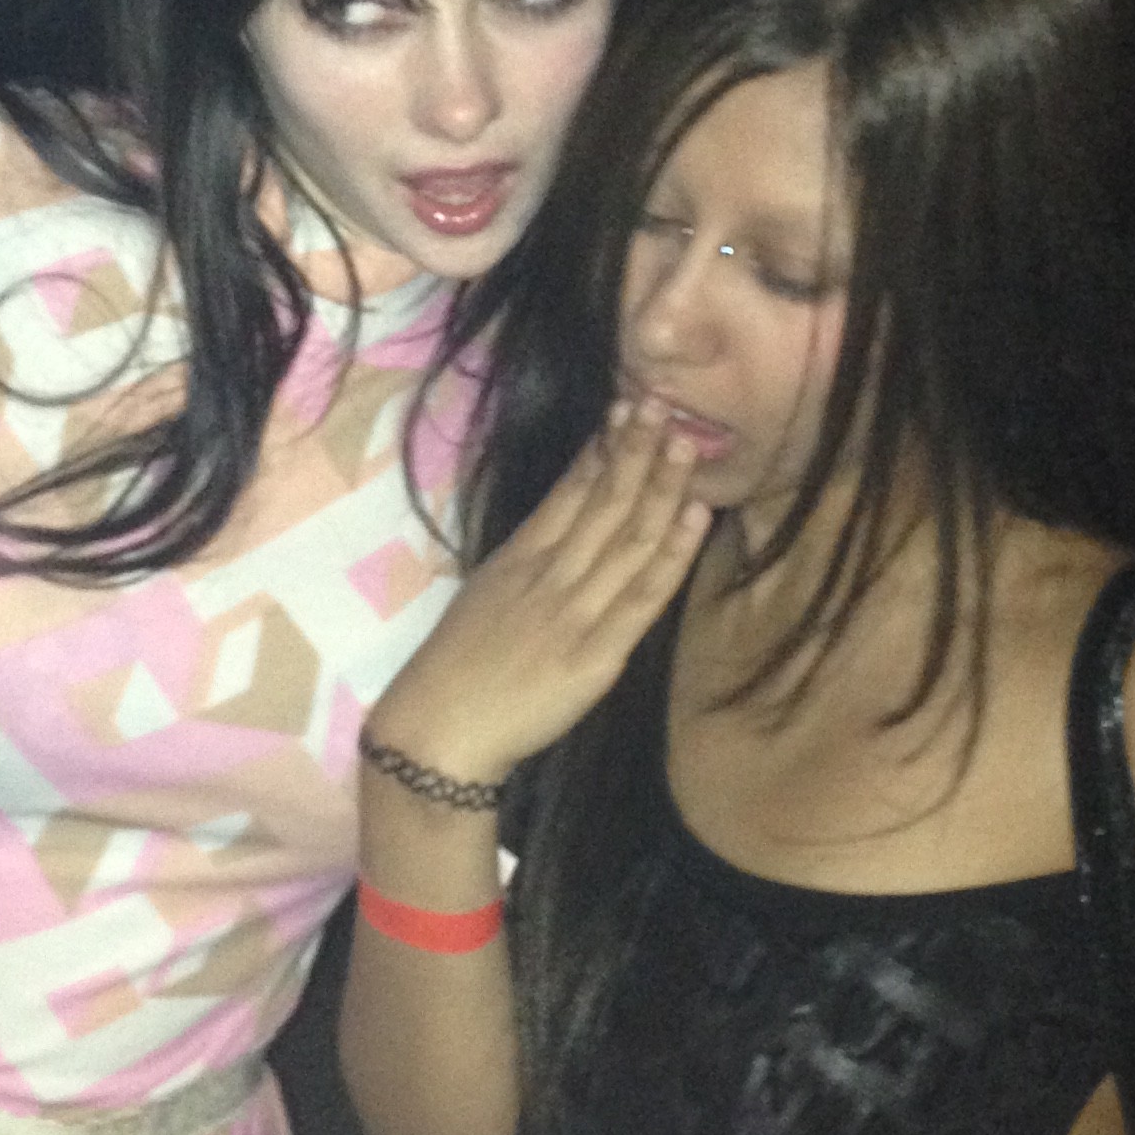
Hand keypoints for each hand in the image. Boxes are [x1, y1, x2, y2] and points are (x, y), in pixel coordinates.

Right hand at [371, 405, 712, 784]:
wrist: (439, 729)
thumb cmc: (456, 669)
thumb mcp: (483, 595)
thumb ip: (523, 562)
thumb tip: (558, 526)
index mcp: (519, 557)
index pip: (568, 490)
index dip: (602, 447)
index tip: (626, 405)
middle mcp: (550, 574)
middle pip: (604, 502)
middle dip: (637, 450)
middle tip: (664, 404)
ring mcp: (576, 612)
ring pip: (630, 539)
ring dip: (661, 487)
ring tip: (686, 443)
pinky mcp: (598, 654)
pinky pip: (643, 597)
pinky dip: (672, 554)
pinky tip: (695, 517)